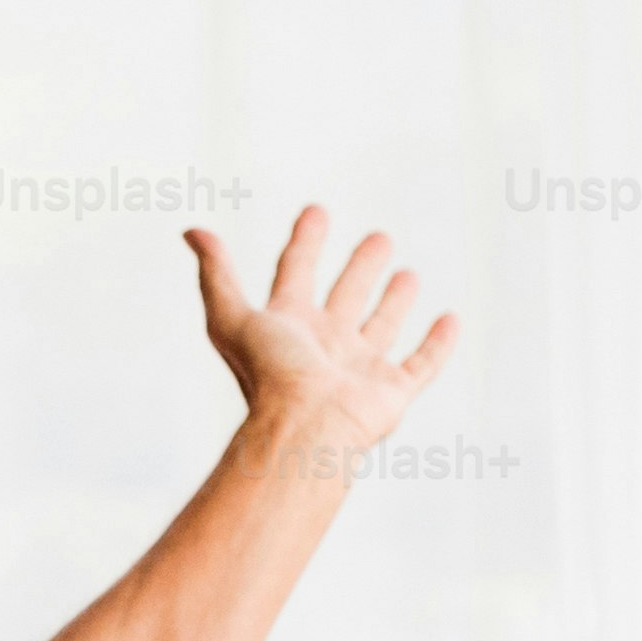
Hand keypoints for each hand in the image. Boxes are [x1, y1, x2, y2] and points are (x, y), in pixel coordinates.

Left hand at [185, 206, 457, 458]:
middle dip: (361, 267)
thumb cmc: (269, 376)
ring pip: (381, 326)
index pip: (296, 273)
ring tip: (408, 274)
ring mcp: (359, 370)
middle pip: (345, 297)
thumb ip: (216, 274)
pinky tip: (450, 320)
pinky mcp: (391, 393)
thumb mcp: (232, 317)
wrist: (306, 429)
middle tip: (379, 237)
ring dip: (395, 301)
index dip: (304, 243)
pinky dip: (438, 345)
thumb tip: (190, 231)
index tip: (316, 211)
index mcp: (289, 327)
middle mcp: (325, 346)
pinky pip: (421, 365)